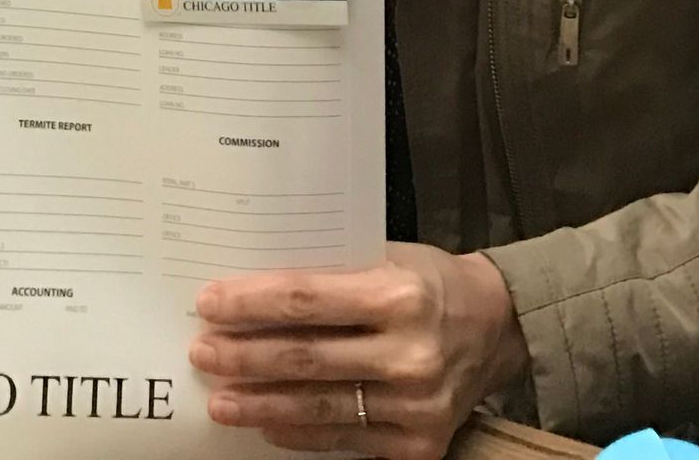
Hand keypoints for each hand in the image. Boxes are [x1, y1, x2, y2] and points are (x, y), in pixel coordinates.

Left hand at [192, 244, 526, 458]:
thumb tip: (254, 290)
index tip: (210, 303)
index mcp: (399, 294)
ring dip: (259, 404)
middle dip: (244, 357)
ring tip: (219, 399)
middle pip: (305, 359)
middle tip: (202, 352)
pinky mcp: (418, 446)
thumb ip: (332, 275)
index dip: (252, 304)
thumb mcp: (388, 258)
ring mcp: (415, 406)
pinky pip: (343, 442)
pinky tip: (266, 422)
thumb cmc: (430, 282)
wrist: (496, 328)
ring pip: (317, 408)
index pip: (307, 300)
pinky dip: (298, 434)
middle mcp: (409, 353)